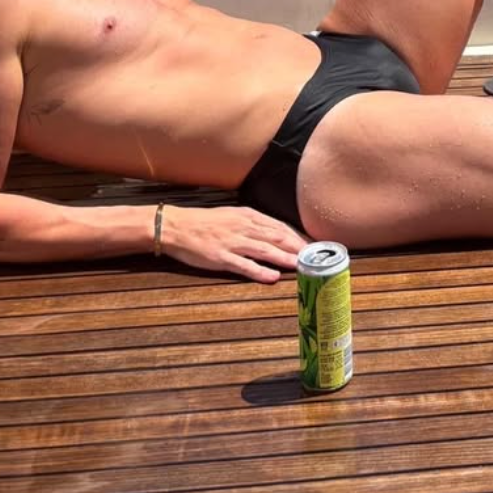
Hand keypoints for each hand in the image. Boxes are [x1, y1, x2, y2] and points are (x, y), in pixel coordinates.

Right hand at [160, 205, 309, 282]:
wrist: (176, 226)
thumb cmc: (205, 222)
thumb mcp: (233, 215)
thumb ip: (254, 223)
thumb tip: (276, 233)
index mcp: (248, 216)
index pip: (280, 226)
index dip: (298, 237)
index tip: (313, 245)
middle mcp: (244, 227)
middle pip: (277, 237)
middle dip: (298, 247)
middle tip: (315, 257)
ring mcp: (233, 243)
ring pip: (265, 250)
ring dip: (285, 258)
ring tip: (302, 265)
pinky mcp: (221, 258)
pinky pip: (244, 265)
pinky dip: (260, 271)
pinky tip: (273, 276)